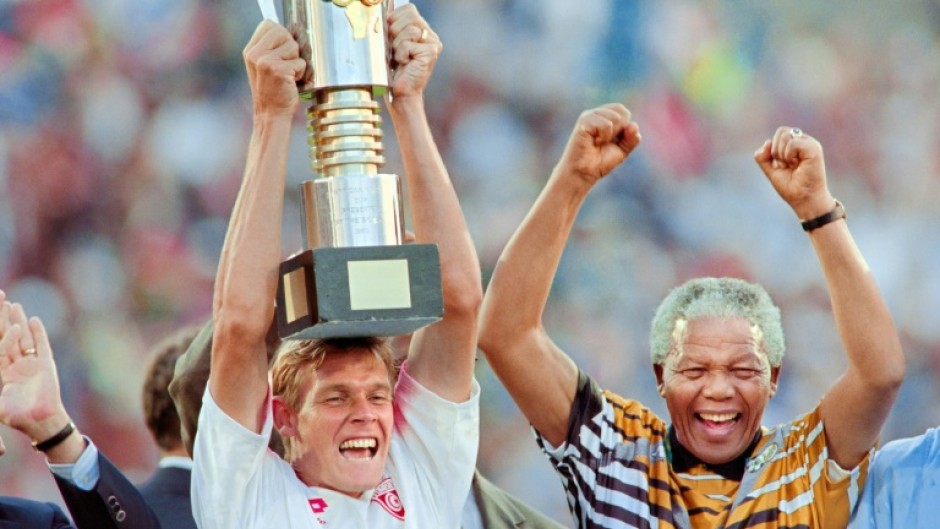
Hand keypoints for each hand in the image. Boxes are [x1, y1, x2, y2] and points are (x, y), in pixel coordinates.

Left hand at [0, 292, 69, 442]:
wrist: (40, 422)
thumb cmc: (18, 417)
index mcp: (5, 374)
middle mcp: (18, 365)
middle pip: (8, 338)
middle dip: (2, 321)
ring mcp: (32, 363)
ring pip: (23, 338)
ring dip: (18, 322)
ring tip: (13, 305)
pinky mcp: (46, 364)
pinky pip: (41, 345)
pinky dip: (38, 333)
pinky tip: (33, 320)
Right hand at [243, 20, 306, 118]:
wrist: (271, 115)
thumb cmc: (273, 92)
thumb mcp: (265, 66)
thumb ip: (272, 47)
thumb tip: (293, 30)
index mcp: (250, 51)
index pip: (269, 24)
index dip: (281, 36)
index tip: (281, 52)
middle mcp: (255, 54)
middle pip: (282, 31)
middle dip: (291, 48)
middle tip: (285, 66)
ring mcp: (265, 61)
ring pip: (294, 46)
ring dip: (296, 62)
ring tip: (287, 76)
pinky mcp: (278, 70)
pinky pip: (300, 62)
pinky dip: (301, 74)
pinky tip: (291, 83)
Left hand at [388, 4, 441, 100]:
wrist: (402, 93)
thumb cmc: (394, 70)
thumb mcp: (391, 43)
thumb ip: (392, 25)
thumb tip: (384, 6)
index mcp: (422, 29)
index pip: (409, 9)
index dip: (394, 18)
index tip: (391, 34)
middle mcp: (430, 35)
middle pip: (409, 15)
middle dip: (395, 31)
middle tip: (395, 49)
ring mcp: (433, 43)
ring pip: (409, 30)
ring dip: (397, 46)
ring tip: (400, 58)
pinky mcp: (431, 52)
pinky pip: (408, 44)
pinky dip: (401, 54)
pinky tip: (405, 64)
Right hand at [555, 103, 641, 184]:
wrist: (584, 173)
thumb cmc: (599, 162)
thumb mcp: (622, 150)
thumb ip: (632, 139)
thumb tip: (634, 125)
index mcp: (604, 117)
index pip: (623, 110)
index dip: (625, 126)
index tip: (614, 141)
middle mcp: (596, 113)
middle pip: (621, 110)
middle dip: (620, 130)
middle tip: (605, 142)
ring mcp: (588, 116)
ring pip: (615, 117)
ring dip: (612, 134)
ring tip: (598, 142)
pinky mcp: (584, 121)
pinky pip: (606, 125)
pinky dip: (605, 136)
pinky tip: (594, 142)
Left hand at [753, 127, 833, 218]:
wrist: (803, 199)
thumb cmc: (791, 186)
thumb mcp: (771, 170)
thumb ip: (763, 157)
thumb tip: (767, 142)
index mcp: (795, 144)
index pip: (779, 134)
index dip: (773, 150)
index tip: (780, 165)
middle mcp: (804, 141)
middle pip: (781, 132)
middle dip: (776, 152)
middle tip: (786, 166)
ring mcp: (810, 144)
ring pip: (785, 136)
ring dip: (782, 155)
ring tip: (792, 166)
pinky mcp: (814, 148)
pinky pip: (792, 143)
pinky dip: (789, 156)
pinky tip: (797, 165)